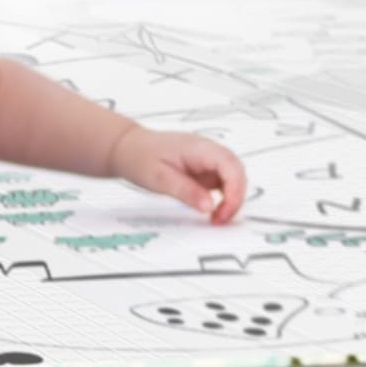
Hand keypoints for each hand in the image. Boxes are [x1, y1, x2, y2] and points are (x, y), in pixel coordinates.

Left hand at [110, 126, 246, 224]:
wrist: (128, 148)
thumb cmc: (139, 156)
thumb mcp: (159, 178)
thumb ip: (186, 191)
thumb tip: (209, 206)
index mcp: (198, 147)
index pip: (230, 166)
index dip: (234, 191)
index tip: (224, 212)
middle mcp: (207, 150)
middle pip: (237, 171)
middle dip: (236, 197)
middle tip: (221, 219)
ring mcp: (207, 158)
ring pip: (233, 176)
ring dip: (231, 197)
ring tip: (217, 217)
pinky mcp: (204, 167)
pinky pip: (223, 181)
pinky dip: (224, 196)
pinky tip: (213, 209)